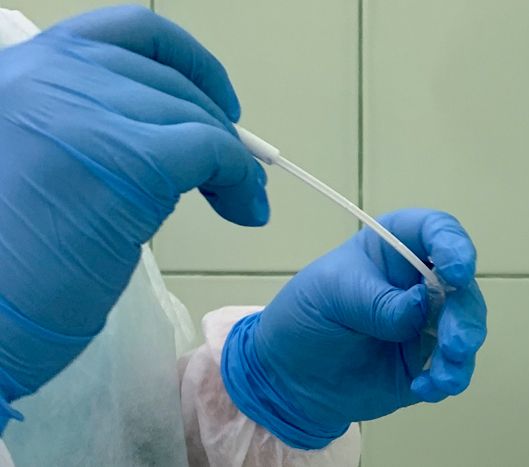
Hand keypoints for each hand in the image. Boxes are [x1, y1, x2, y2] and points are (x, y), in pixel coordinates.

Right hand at [0, 6, 267, 420]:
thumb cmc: (7, 264)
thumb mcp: (44, 166)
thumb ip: (97, 131)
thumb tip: (182, 140)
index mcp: (26, 71)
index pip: (127, 30)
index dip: (185, 59)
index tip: (218, 99)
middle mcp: (51, 73)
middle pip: (169, 79)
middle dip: (214, 124)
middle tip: (235, 171)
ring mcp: (89, 110)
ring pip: (195, 115)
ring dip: (233, 159)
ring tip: (244, 201)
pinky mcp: (131, 156)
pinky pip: (214, 150)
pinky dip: (242, 179)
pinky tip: (246, 210)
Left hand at [221, 209, 486, 448]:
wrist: (290, 377)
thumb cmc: (306, 315)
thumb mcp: (329, 294)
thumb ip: (376, 300)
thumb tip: (422, 307)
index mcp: (395, 247)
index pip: (435, 230)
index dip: (453, 245)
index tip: (456, 270)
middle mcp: (419, 280)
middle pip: (463, 284)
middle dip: (464, 313)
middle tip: (454, 342)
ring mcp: (427, 322)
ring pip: (467, 326)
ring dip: (463, 349)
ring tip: (442, 375)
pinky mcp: (427, 360)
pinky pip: (454, 367)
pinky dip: (448, 378)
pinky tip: (424, 388)